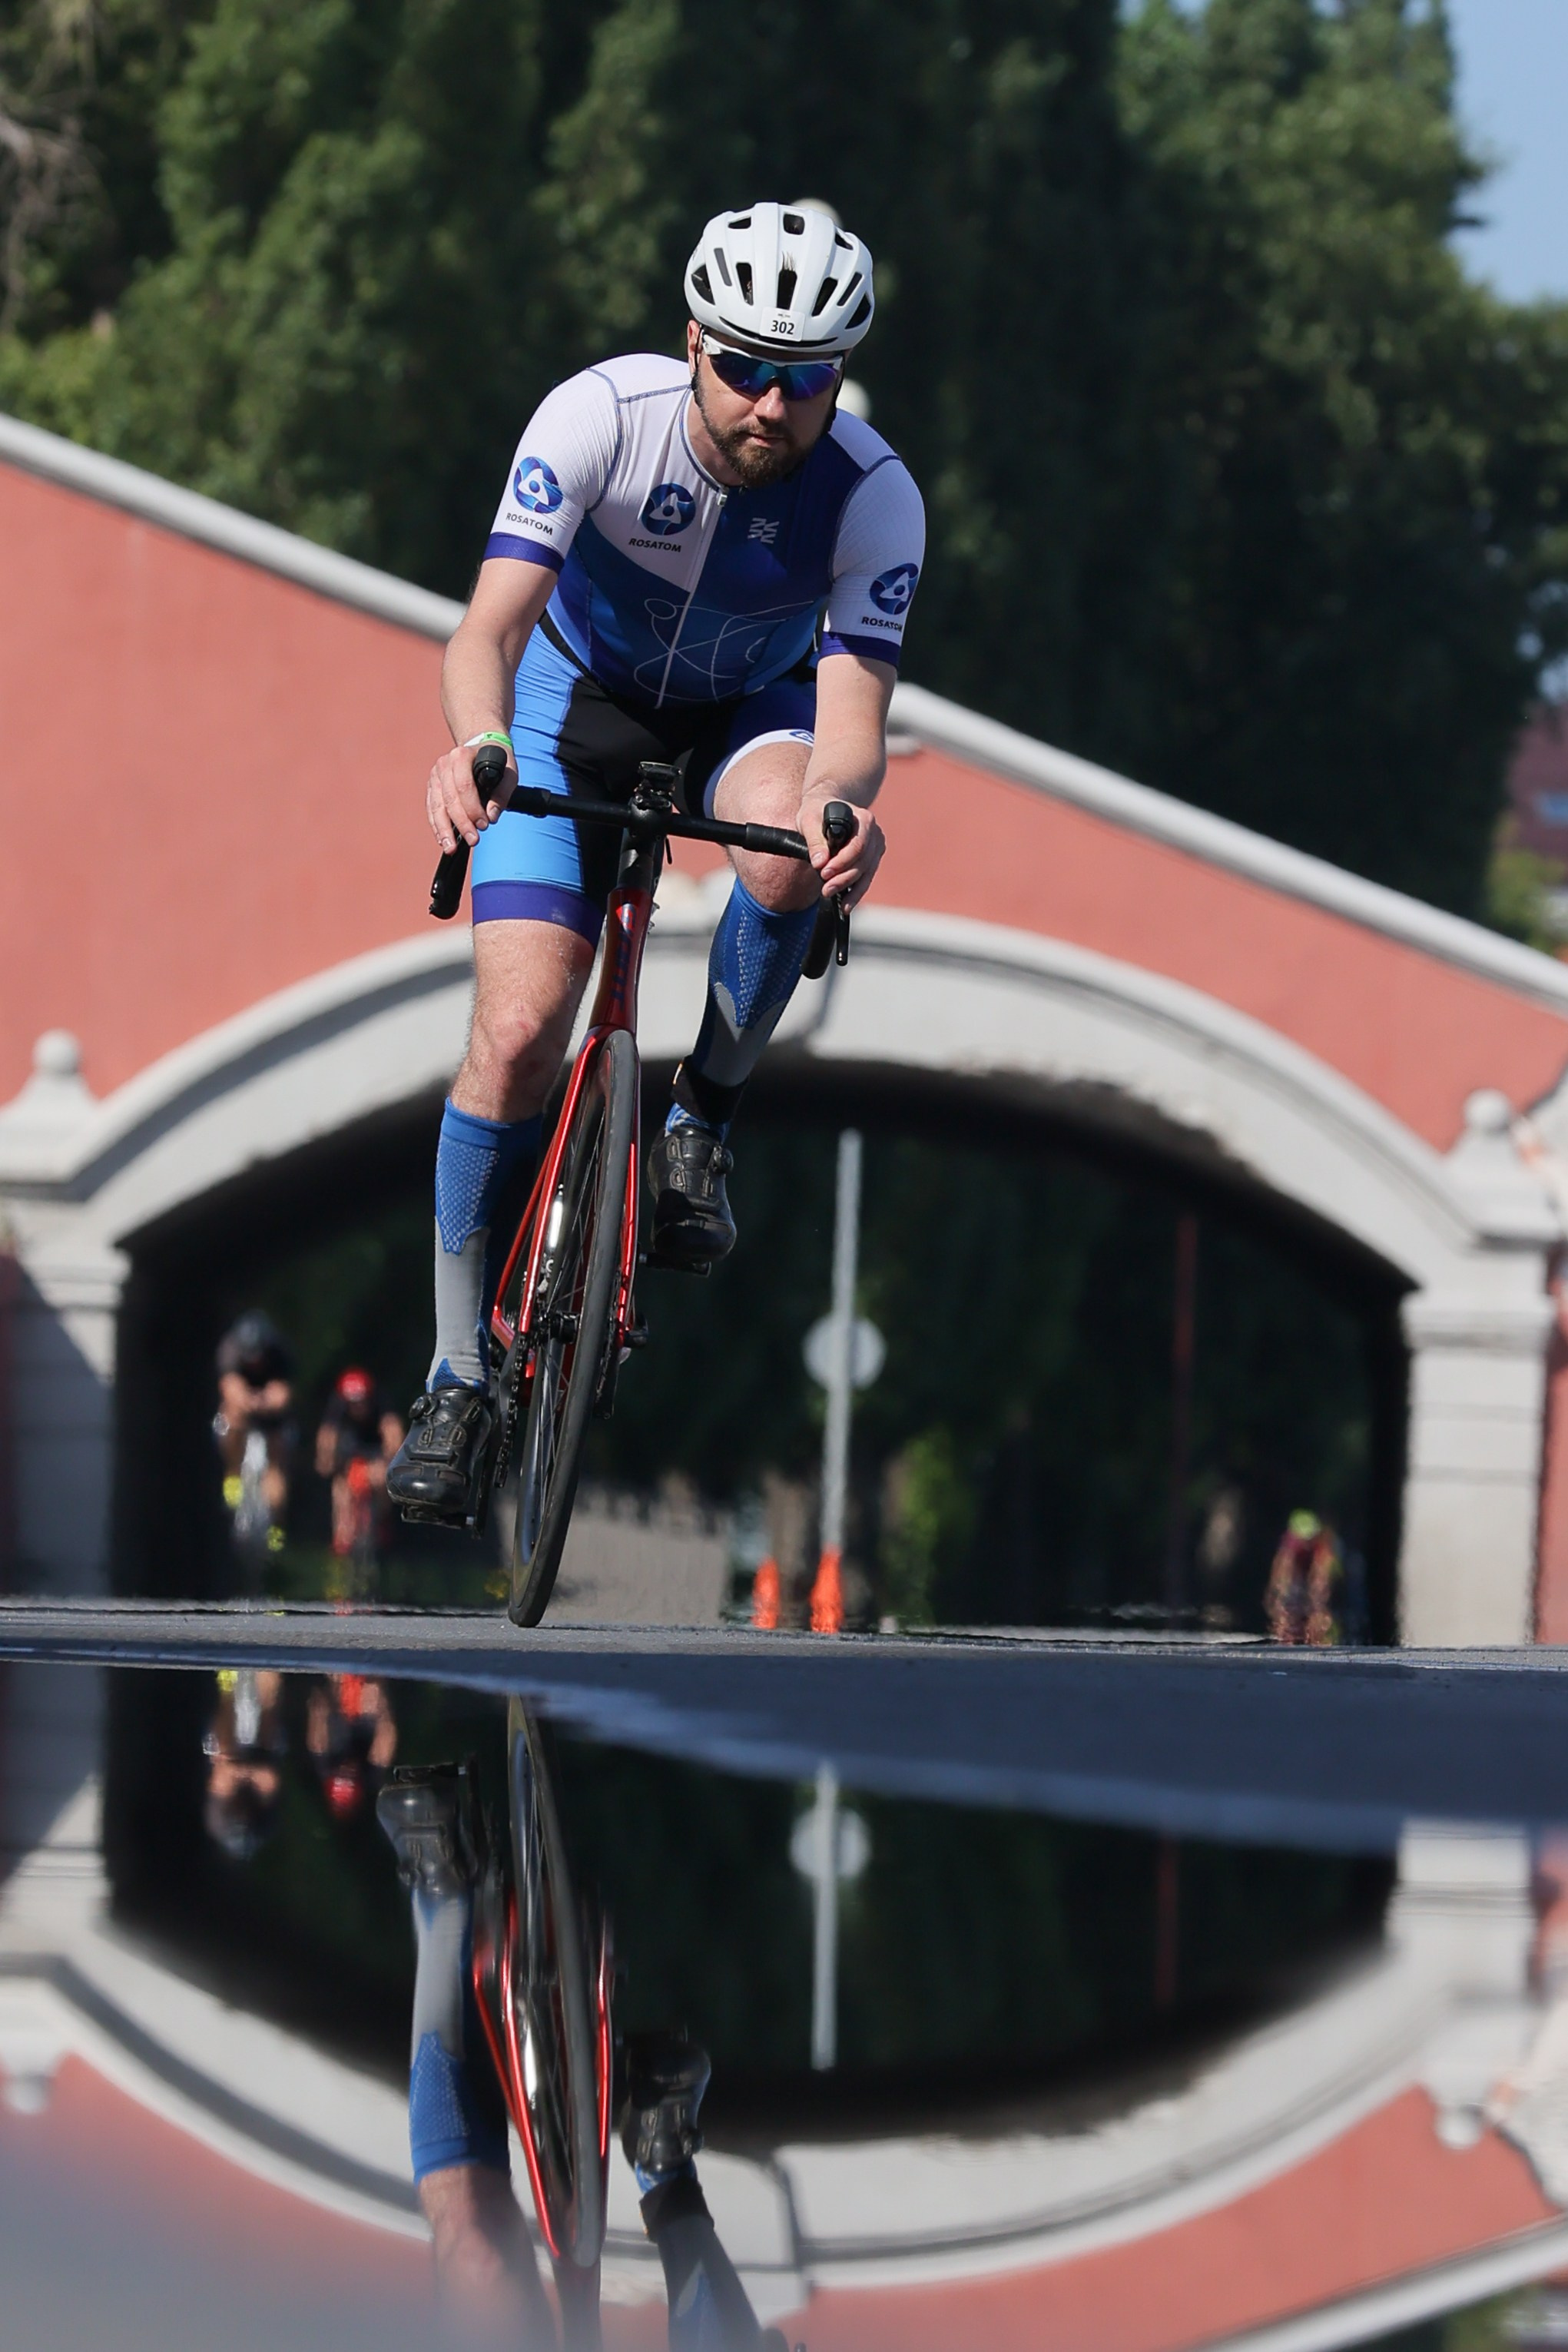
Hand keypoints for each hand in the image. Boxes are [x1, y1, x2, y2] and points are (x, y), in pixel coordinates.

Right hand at [427, 738, 515, 852]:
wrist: (482, 747)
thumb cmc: (497, 761)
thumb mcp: (509, 772)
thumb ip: (502, 794)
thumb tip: (491, 817)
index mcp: (461, 756)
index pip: (463, 786)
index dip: (473, 809)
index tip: (484, 825)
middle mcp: (444, 764)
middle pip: (449, 798)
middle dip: (461, 823)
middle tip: (473, 840)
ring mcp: (435, 775)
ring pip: (436, 806)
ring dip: (443, 829)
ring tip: (450, 848)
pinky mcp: (432, 787)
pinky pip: (431, 808)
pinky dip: (436, 825)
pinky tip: (443, 840)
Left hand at [803, 793, 883, 909]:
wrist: (826, 808)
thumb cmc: (817, 811)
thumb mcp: (809, 820)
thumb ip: (814, 840)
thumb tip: (819, 862)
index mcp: (863, 819)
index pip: (857, 846)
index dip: (842, 862)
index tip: (824, 872)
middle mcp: (875, 833)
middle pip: (862, 862)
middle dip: (843, 878)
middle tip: (825, 889)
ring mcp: (876, 847)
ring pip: (866, 873)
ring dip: (849, 889)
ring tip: (830, 896)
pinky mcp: (873, 859)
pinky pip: (866, 878)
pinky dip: (856, 892)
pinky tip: (846, 905)